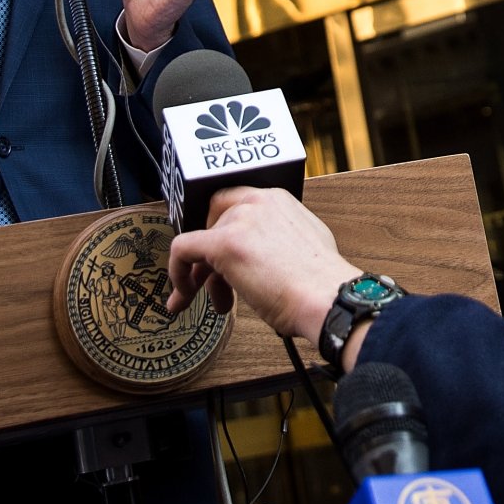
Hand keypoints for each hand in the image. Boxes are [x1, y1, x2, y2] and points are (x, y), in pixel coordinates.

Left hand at [166, 184, 359, 345]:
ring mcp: (239, 221)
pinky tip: (183, 295)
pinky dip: (177, 273)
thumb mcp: (305, 244)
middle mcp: (257, 202)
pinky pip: (182, 250)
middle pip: (215, 223)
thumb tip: (265, 256)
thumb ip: (280, 238)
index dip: (223, 231)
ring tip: (217, 303)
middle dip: (211, 256)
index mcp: (278, 200)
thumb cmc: (320, 284)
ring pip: (201, 240)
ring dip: (201, 274)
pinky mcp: (222, 243)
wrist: (326, 298)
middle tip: (212, 283)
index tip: (222, 257)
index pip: (235, 206)